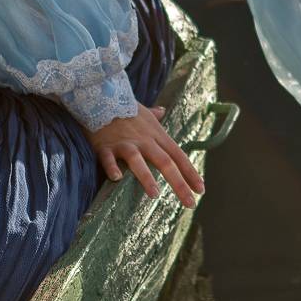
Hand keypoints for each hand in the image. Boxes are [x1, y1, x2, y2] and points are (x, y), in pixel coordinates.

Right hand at [87, 102, 204, 207]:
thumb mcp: (143, 111)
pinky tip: (116, 178)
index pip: (178, 156)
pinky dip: (112, 167)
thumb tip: (162, 111)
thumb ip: (155, 115)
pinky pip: (108, 158)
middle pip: (165, 162)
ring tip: (155, 194)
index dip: (190, 173)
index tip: (201, 190)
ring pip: (138, 161)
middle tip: (190, 203)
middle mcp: (144, 141)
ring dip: (146, 177)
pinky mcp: (105, 146)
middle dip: (179, 183)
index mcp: (156, 135)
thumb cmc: (123, 108)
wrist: (99, 97)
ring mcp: (125, 143)